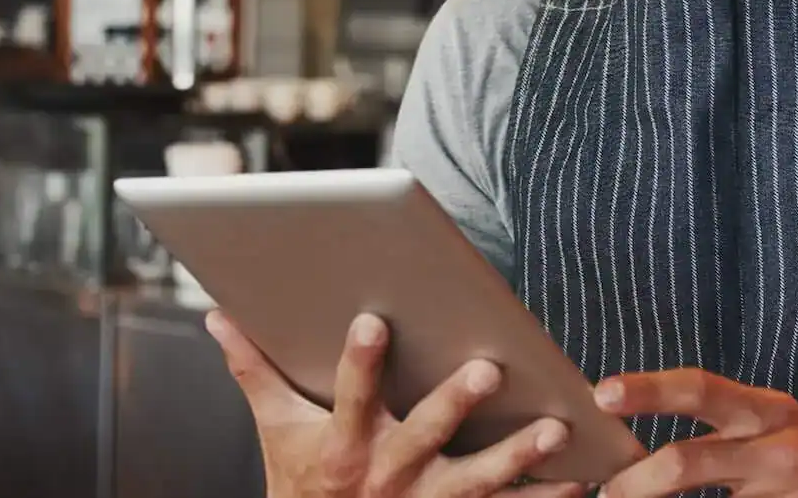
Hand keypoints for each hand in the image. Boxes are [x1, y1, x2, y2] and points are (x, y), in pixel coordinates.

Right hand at [207, 308, 584, 497]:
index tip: (374, 321)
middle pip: (424, 436)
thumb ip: (253, 370)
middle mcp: (388, 476)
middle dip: (455, 403)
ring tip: (554, 428)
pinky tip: (579, 481)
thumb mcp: (276, 430)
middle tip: (488, 369)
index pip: (350, 395)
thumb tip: (218, 316)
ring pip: (477, 481)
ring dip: (517, 456)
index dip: (361, 361)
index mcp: (343, 446)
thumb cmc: (301, 484)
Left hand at [594, 370, 797, 497]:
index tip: (602, 394)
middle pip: (687, 462)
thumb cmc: (797, 442)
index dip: (649, 390)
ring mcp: (786, 494)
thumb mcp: (763, 415)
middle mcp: (776, 450)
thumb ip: (712, 418)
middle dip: (635, 481)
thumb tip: (628, 424)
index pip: (700, 390)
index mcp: (763, 410)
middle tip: (605, 493)